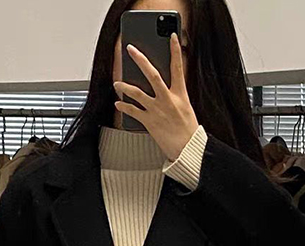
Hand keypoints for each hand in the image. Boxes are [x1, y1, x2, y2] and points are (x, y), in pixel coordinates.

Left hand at [114, 32, 198, 161]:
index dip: (176, 51)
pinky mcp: (149, 122)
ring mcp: (157, 110)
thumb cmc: (187, 130)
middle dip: (141, 60)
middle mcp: (168, 100)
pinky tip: (118, 104)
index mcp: (180, 94)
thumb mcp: (185, 107)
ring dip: (124, 86)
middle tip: (131, 50)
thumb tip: (163, 86)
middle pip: (153, 75)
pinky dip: (123, 107)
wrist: (187, 149)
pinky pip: (133, 112)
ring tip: (117, 83)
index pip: (178, 68)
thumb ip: (175, 94)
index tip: (172, 37)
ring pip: (137, 93)